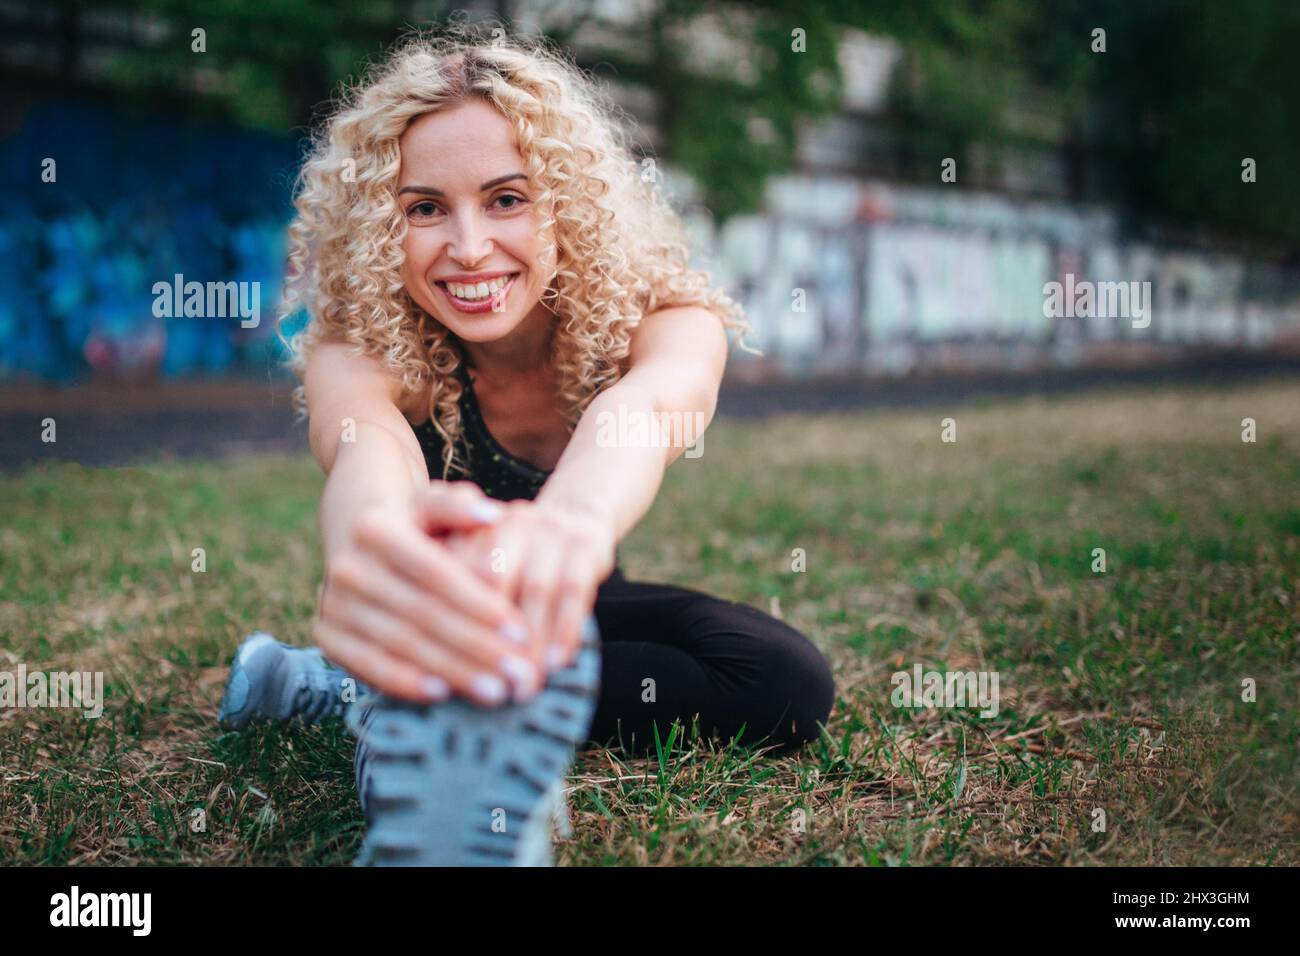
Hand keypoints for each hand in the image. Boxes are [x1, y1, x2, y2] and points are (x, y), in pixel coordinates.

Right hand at [313, 482, 539, 705]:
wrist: (356, 539)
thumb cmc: (415, 525)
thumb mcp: (434, 504)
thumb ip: (460, 507)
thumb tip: (493, 515)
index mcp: (377, 529)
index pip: (438, 574)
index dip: (481, 605)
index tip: (521, 632)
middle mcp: (348, 566)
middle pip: (423, 614)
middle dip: (476, 647)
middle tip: (518, 673)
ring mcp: (333, 603)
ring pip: (401, 644)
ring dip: (451, 670)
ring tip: (495, 691)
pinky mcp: (326, 635)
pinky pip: (368, 665)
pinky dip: (404, 683)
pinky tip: (443, 695)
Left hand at [441, 498, 614, 673]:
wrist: (577, 513)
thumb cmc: (519, 556)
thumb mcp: (485, 559)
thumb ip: (459, 595)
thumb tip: (440, 665)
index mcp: (472, 529)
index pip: (454, 576)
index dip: (450, 623)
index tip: (447, 673)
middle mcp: (507, 524)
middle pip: (492, 579)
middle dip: (490, 637)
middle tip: (487, 687)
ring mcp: (549, 531)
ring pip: (537, 590)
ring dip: (532, 644)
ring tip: (525, 688)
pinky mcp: (585, 544)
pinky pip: (575, 591)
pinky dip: (565, 630)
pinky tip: (558, 663)